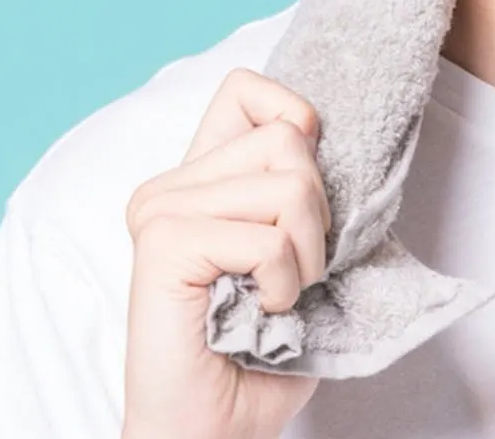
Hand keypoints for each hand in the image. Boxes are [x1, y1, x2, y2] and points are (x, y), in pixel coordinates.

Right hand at [121, 69, 327, 438]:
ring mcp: (160, 211)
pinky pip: (267, 238)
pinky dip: (286, 283)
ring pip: (289, 185)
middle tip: (291, 274)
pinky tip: (260, 313)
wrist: (213, 432)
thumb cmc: (258, 356)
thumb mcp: (296, 258)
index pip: (245, 91)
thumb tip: (334, 142)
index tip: (308, 189)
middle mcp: (170, 187)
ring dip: (306, 257)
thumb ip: (300, 195)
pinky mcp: (164, 244)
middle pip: (287, 139)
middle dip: (318, 215)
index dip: (296, 120)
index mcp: (197, 183)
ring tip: (275, 298)